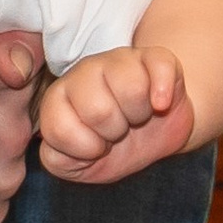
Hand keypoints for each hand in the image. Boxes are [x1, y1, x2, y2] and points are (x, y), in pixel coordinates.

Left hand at [35, 46, 195, 184]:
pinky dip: (164, 92)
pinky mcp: (154, 57)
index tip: (96, 145)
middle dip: (114, 132)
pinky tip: (161, 104)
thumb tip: (66, 150)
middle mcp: (84, 72)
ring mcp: (119, 60)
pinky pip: (161, 66)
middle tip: (119, 129)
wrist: (154, 138)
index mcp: (58, 99)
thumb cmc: (110, 148)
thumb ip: (58, 160)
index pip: (60, 128)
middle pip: (98, 111)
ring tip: (136, 115)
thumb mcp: (76, 165)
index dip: (86, 148)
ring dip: (139, 114)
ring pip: (131, 88)